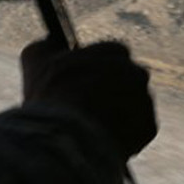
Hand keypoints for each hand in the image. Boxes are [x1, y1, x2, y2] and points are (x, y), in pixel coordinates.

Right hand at [20, 39, 156, 159]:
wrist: (69, 140)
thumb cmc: (52, 98)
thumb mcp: (35, 62)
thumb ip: (44, 46)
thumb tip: (49, 42)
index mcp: (114, 52)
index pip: (112, 52)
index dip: (97, 66)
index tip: (84, 80)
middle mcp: (136, 72)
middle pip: (126, 77)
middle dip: (111, 88)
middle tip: (90, 104)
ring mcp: (145, 100)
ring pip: (133, 103)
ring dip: (119, 111)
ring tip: (93, 126)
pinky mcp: (149, 127)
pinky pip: (138, 128)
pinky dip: (125, 134)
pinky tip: (103, 138)